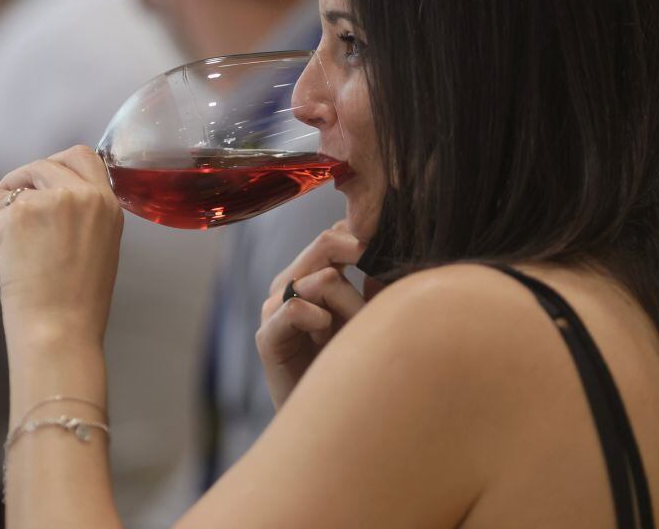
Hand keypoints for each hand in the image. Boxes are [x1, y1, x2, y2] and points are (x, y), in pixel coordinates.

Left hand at [0, 145, 123, 352]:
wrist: (62, 329)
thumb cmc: (79, 303)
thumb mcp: (98, 248)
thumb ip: (82, 219)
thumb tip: (48, 209)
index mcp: (108, 206)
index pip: (86, 159)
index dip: (60, 163)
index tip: (43, 176)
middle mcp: (84, 197)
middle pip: (48, 162)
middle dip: (25, 174)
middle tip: (11, 191)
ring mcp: (51, 203)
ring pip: (15, 180)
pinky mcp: (17, 217)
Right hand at [256, 222, 368, 409]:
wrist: (329, 423)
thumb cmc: (352, 368)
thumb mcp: (370, 319)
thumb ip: (376, 288)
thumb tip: (386, 260)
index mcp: (310, 274)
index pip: (334, 235)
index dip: (363, 237)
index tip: (391, 250)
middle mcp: (289, 285)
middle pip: (326, 243)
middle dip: (361, 255)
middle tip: (385, 273)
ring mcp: (274, 310)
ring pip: (322, 279)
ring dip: (352, 304)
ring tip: (360, 332)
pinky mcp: (267, 337)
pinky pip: (295, 309)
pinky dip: (319, 319)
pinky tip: (327, 337)